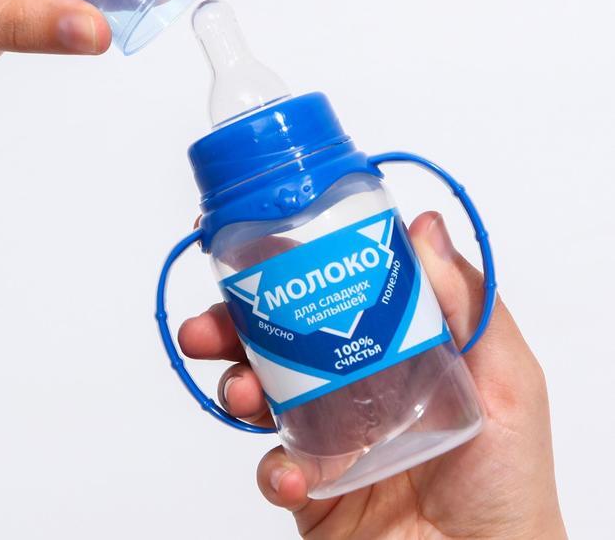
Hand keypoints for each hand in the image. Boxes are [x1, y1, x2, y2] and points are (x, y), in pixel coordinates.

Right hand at [179, 212, 566, 538]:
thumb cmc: (508, 478)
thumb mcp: (505, 379)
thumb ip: (468, 304)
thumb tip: (424, 225)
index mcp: (388, 348)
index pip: (328, 296)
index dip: (287, 271)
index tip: (251, 251)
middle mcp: (350, 384)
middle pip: (277, 341)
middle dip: (232, 326)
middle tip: (206, 324)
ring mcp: (327, 435)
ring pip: (260, 395)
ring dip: (235, 386)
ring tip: (241, 394)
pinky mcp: (313, 486)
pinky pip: (274, 469)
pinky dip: (273, 469)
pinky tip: (291, 475)